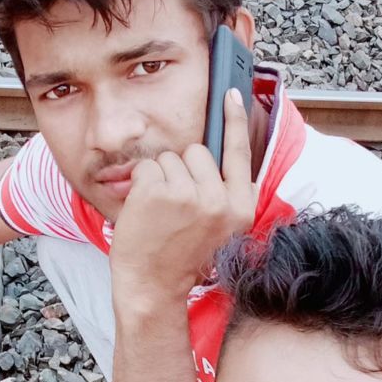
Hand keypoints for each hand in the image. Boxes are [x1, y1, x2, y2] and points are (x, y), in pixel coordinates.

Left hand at [110, 89, 257, 308]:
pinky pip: (147, 168)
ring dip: (160, 179)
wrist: (154, 287)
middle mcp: (219, 200)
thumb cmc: (183, 260)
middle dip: (183, 170)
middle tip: (177, 208)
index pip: (240, 154)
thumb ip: (224, 194)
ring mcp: (189, 195)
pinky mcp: (159, 192)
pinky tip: (146, 212)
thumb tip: (217, 153)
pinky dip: (141, 186)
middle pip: (198, 152)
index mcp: (240, 209)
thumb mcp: (219, 230)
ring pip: (171, 158)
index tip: (231, 93)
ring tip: (161, 214)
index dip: (234, 121)